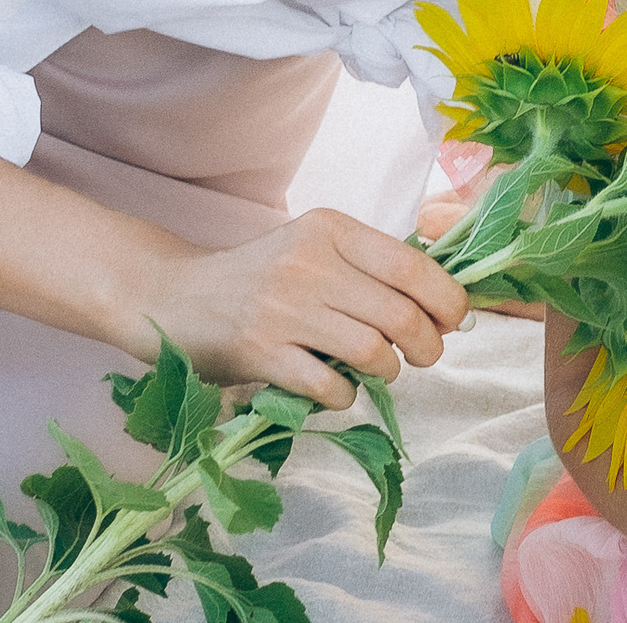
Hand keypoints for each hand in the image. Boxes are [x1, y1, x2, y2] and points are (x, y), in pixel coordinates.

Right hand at [121, 207, 469, 408]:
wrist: (173, 296)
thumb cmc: (259, 277)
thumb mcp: (313, 248)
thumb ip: (369, 266)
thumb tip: (443, 301)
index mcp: (330, 230)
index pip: (413, 266)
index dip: (447, 300)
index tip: (454, 320)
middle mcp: (309, 263)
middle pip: (401, 314)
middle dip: (428, 345)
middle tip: (425, 355)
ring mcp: (283, 309)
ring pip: (373, 352)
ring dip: (389, 371)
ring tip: (381, 370)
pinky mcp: (260, 352)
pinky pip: (330, 386)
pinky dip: (344, 396)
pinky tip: (336, 388)